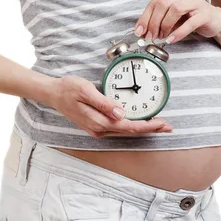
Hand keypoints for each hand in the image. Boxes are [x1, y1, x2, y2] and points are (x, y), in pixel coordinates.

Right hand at [46, 75, 171, 137]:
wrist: (52, 94)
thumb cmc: (68, 89)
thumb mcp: (86, 90)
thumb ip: (104, 103)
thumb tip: (120, 114)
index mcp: (98, 121)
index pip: (129, 126)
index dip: (148, 126)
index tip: (162, 123)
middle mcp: (99, 129)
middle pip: (130, 131)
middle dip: (150, 129)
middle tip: (168, 126)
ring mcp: (97, 129)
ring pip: (125, 131)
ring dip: (143, 128)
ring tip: (159, 125)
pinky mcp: (97, 125)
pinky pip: (119, 128)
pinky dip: (132, 126)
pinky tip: (140, 122)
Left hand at [134, 0, 220, 43]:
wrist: (214, 20)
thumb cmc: (190, 17)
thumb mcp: (171, 16)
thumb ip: (157, 19)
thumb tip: (142, 30)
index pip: (155, 1)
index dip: (145, 17)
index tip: (139, 31)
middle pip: (163, 4)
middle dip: (154, 22)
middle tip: (150, 36)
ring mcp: (196, 0)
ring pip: (175, 9)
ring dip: (165, 25)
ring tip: (162, 37)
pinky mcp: (205, 13)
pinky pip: (190, 22)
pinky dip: (178, 32)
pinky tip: (172, 39)